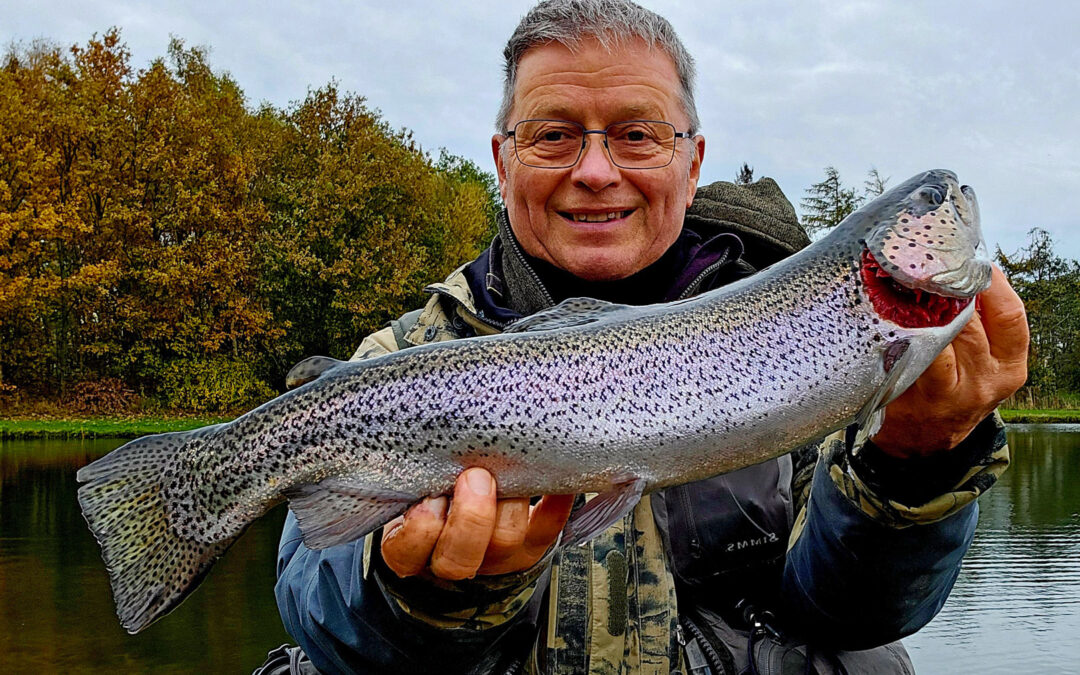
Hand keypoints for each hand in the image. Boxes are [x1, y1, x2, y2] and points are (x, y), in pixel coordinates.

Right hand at [380, 467, 573, 579]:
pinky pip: (548, 528)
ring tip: (507, 473)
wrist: (468, 516)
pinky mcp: (532, 546)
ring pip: (505, 540)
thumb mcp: (410, 488)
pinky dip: (555, 501)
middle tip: (475, 476)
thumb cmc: (432, 493)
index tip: (430, 498)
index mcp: (414, 549)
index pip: (407, 553)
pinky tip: (557, 478)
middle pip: (460, 557)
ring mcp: (496, 556)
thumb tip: (415, 436)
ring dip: (509, 504)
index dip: (420, 529)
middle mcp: (454, 559)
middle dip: (471, 516)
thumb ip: (414, 473)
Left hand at [872, 265, 1028, 457]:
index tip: (971, 260)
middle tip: (927, 264)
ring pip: (937, 338)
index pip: (1010, 315)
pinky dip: (898, 334)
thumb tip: (962, 268)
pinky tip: (888, 315)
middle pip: (969, 323)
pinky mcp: (915, 398)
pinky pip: (907, 357)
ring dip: (919, 308)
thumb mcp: (983, 361)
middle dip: (946, 291)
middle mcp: (985, 380)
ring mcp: (950, 392)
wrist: (925, 439)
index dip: (992, 284)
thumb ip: (981, 323)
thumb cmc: (953, 385)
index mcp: (1009, 364)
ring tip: (904, 282)